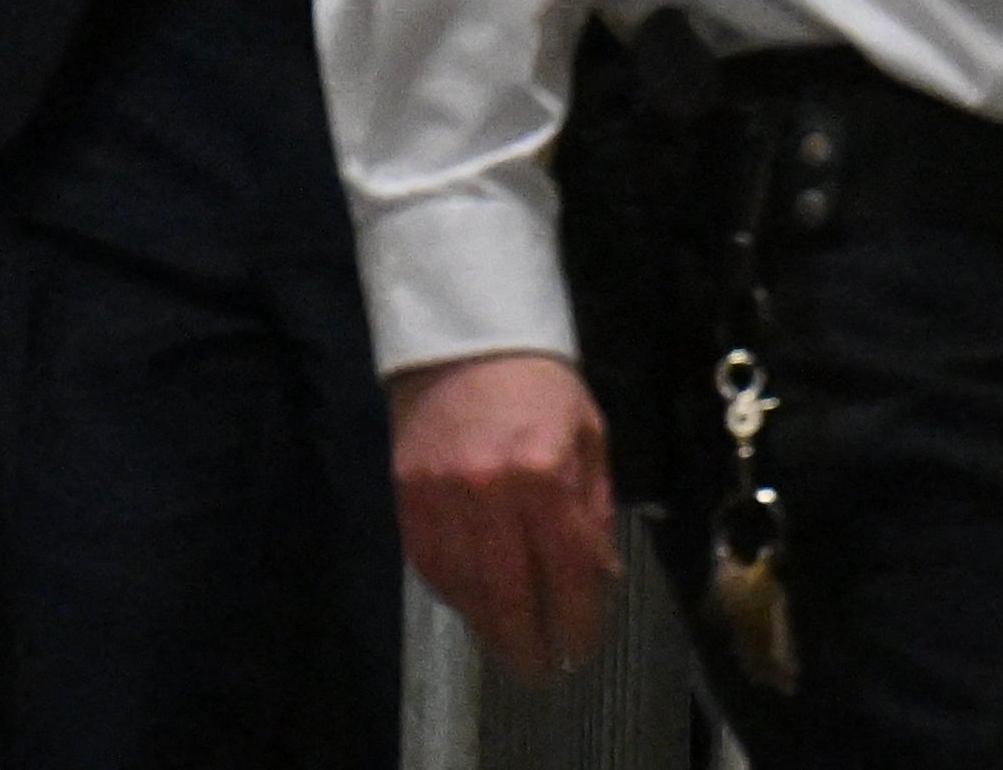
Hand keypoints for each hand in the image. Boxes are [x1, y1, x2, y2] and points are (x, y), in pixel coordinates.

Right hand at [389, 352, 620, 675]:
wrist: (464, 333)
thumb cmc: (540, 385)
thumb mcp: (589, 439)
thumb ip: (591, 512)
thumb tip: (595, 581)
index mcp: (547, 473)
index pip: (568, 573)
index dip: (576, 623)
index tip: (578, 652)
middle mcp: (490, 490)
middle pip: (510, 593)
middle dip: (527, 642)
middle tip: (538, 670)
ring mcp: (441, 492)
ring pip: (464, 586)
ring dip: (487, 626)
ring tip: (506, 645)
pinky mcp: (407, 490)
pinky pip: (428, 561)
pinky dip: (451, 591)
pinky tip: (470, 602)